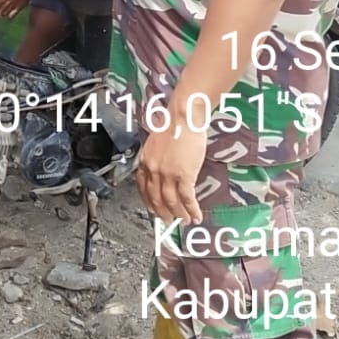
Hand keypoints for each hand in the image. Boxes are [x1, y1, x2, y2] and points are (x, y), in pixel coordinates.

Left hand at [136, 111, 207, 225]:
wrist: (184, 118)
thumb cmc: (174, 126)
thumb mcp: (157, 144)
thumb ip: (157, 159)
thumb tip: (163, 172)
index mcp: (145, 162)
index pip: (143, 189)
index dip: (149, 202)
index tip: (153, 210)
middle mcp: (154, 170)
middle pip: (156, 199)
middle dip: (163, 213)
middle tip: (168, 220)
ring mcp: (168, 174)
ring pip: (171, 202)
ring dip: (179, 214)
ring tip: (184, 220)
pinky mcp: (184, 175)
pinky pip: (187, 198)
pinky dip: (191, 210)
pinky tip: (195, 215)